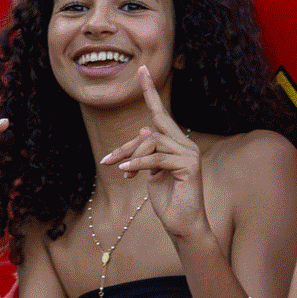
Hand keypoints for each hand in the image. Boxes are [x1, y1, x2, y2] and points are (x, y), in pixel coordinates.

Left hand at [99, 65, 208, 241]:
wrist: (183, 226)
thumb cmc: (168, 202)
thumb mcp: (151, 174)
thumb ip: (148, 153)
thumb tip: (143, 132)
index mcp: (177, 144)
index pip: (161, 114)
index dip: (150, 92)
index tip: (141, 71)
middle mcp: (185, 144)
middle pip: (151, 129)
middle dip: (127, 144)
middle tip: (106, 161)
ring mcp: (190, 153)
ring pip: (151, 142)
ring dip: (131, 157)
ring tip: (121, 172)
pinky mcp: (189, 165)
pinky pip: (156, 159)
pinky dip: (139, 165)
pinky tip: (127, 174)